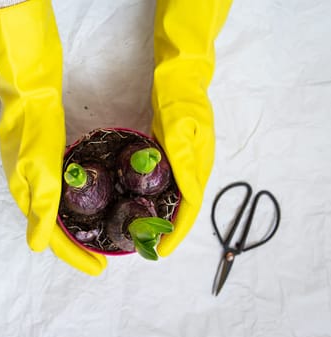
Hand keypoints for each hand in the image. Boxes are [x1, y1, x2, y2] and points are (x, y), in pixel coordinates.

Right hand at [0, 0, 106, 274]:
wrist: (27, 93)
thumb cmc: (34, 129)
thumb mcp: (39, 170)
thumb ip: (40, 208)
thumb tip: (37, 246)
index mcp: (27, 197)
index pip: (52, 240)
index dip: (75, 257)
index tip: (100, 269)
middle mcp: (28, 193)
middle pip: (52, 232)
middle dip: (76, 249)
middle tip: (101, 257)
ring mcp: (32, 179)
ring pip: (55, 217)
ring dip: (75, 231)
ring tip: (98, 239)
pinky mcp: (40, 166)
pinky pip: (58, 198)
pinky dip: (73, 210)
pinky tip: (86, 208)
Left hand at [151, 0, 232, 255]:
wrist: (182, 75)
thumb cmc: (179, 98)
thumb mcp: (180, 125)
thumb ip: (184, 158)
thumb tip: (191, 193)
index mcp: (199, 163)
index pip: (191, 205)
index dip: (178, 230)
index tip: (163, 249)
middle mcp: (197, 166)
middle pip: (187, 206)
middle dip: (172, 230)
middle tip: (152, 247)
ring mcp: (188, 160)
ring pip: (180, 197)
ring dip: (167, 217)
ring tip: (149, 233)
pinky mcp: (177, 154)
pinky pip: (172, 184)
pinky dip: (161, 199)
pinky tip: (147, 204)